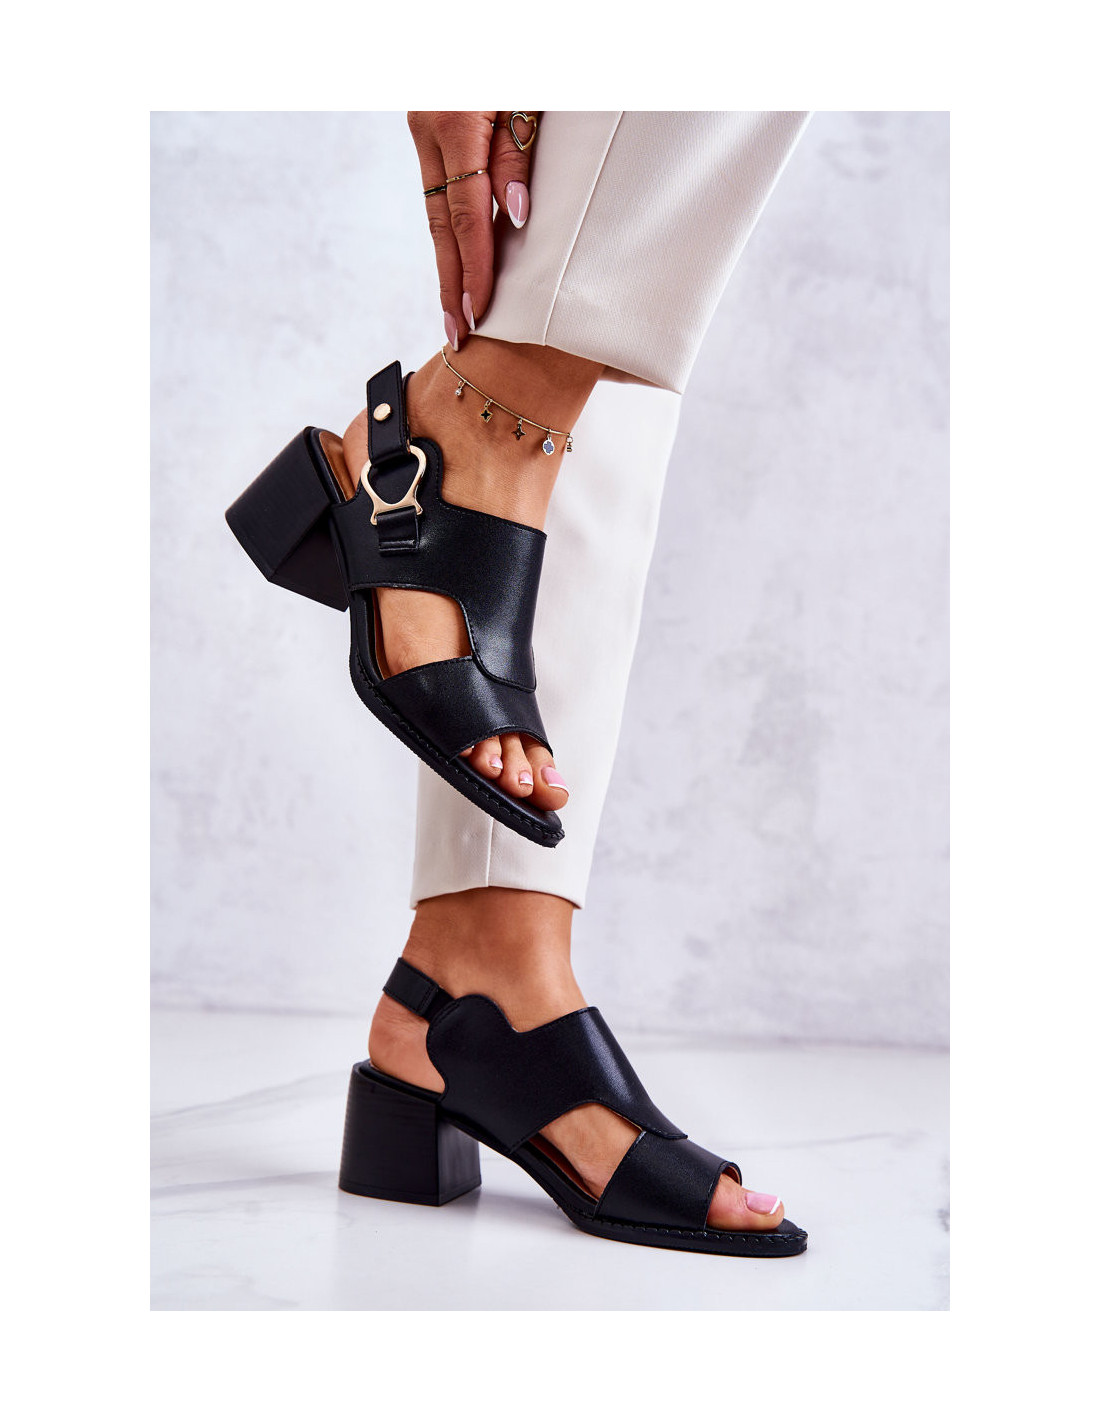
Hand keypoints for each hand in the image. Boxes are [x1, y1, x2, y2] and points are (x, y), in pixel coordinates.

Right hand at [407, 111, 537, 349]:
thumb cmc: (526, 51)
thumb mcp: (531, 97)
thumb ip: (517, 154)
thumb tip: (515, 217)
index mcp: (454, 119)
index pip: (466, 213)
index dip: (473, 267)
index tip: (477, 311)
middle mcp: (428, 126)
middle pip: (440, 222)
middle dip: (450, 282)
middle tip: (457, 332)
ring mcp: (423, 123)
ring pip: (434, 207)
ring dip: (447, 260)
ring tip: (455, 308)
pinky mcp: (429, 122)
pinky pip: (439, 186)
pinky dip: (450, 227)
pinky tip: (458, 257)